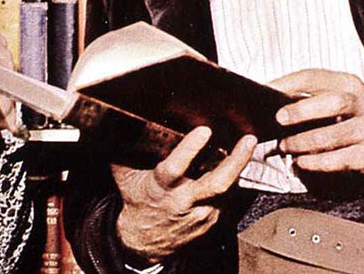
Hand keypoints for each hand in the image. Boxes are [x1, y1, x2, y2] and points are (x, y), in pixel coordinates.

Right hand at [112, 128, 256, 261]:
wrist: (146, 240)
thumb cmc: (137, 200)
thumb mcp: (125, 176)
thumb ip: (123, 151)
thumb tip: (115, 122)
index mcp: (161, 188)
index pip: (176, 168)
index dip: (190, 149)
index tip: (205, 130)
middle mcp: (184, 201)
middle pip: (217, 183)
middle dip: (235, 160)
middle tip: (248, 140)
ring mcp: (202, 212)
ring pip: (228, 190)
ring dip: (239, 167)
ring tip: (248, 144)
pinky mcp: (213, 219)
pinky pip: (228, 196)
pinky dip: (233, 179)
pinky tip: (237, 163)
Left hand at [268, 69, 363, 177]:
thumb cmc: (353, 114)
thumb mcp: (339, 94)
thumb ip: (311, 94)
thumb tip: (271, 96)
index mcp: (348, 84)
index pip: (315, 77)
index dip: (288, 83)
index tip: (268, 91)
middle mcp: (361, 105)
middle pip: (332, 103)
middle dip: (302, 111)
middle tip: (279, 119)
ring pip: (330, 137)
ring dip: (301, 143)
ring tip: (284, 145)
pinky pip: (336, 160)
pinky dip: (314, 162)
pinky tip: (301, 162)